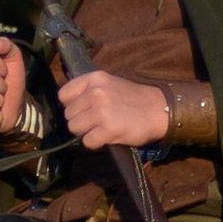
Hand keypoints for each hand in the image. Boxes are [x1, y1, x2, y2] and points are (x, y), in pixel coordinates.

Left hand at [58, 68, 172, 150]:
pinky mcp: (108, 129)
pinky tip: (108, 136)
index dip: (72, 105)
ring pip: (74, 128)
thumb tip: (66, 106)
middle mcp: (95, 92)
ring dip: (86, 132)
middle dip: (80, 120)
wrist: (159, 109)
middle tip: (97, 121)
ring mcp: (101, 111)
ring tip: (102, 128)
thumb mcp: (108, 84)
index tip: (84, 109)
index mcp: (94, 79)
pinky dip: (96, 143)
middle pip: (68, 114)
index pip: (63, 95)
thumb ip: (88, 90)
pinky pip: (87, 142)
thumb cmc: (132, 99)